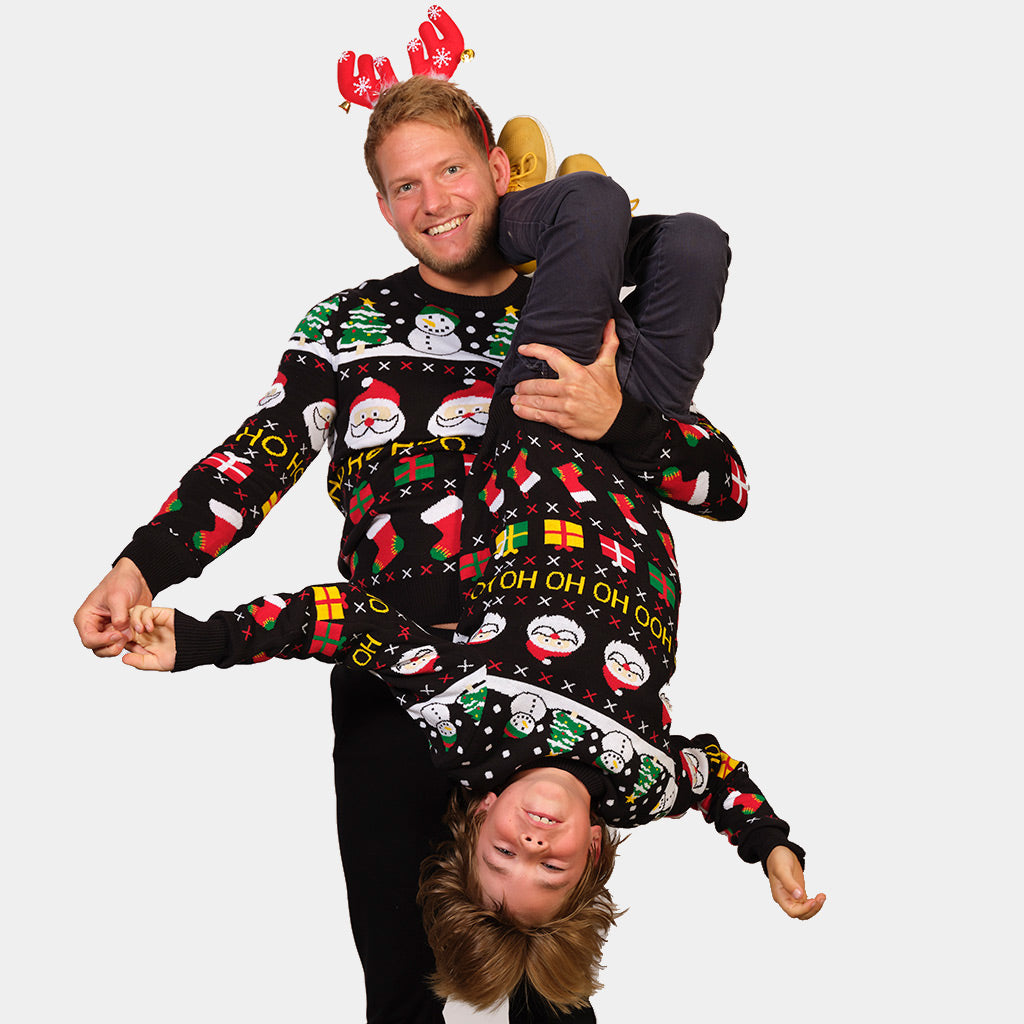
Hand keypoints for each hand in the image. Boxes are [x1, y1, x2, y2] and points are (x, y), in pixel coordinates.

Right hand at [73, 558, 153, 656]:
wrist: (137, 578)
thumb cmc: (121, 582)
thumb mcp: (118, 597)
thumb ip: (119, 616)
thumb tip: (121, 633)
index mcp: (86, 618)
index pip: (88, 639)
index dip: (103, 641)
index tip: (118, 635)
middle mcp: (94, 627)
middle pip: (97, 648)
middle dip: (111, 646)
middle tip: (125, 637)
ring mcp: (106, 630)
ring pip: (108, 649)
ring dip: (120, 646)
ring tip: (131, 635)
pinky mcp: (119, 631)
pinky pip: (121, 644)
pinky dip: (129, 644)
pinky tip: (137, 637)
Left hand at [121, 606, 176, 670]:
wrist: (196, 646)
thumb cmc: (180, 655)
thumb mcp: (157, 663)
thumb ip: (141, 662)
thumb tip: (123, 659)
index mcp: (142, 643)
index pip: (123, 637)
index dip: (118, 639)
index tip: (117, 644)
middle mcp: (145, 630)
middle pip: (125, 623)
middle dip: (122, 629)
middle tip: (124, 636)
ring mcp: (152, 621)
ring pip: (133, 614)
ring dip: (132, 622)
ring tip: (138, 632)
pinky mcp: (160, 614)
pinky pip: (146, 611)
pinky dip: (144, 618)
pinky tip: (149, 628)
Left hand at [510, 319, 622, 439]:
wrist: (617, 421)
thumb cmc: (610, 395)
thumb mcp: (608, 367)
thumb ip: (608, 343)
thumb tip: (610, 323)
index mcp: (577, 373)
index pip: (552, 356)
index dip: (535, 350)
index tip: (523, 349)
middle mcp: (569, 389)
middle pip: (538, 384)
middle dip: (523, 386)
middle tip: (517, 386)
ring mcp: (565, 407)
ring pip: (537, 401)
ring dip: (522, 400)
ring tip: (514, 398)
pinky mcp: (563, 422)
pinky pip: (541, 417)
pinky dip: (527, 413)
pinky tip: (519, 410)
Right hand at [766, 846, 825, 920]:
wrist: (778, 851)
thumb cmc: (778, 859)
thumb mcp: (782, 869)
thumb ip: (789, 883)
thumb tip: (799, 896)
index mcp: (779, 896)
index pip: (792, 911)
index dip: (804, 910)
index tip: (813, 901)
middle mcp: (786, 899)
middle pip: (800, 914)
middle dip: (812, 909)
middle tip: (821, 897)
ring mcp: (792, 896)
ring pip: (805, 911)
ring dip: (815, 907)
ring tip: (822, 896)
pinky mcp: (798, 892)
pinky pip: (807, 904)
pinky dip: (815, 902)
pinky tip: (820, 896)